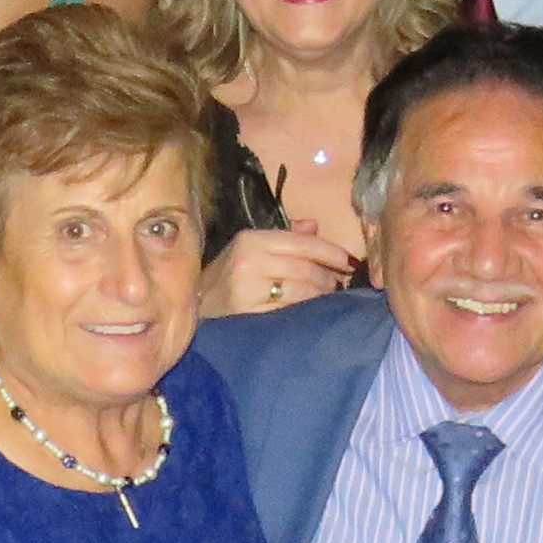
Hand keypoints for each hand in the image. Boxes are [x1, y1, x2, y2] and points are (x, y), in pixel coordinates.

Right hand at [210, 222, 357, 316]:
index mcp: (252, 240)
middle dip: (329, 277)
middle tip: (340, 283)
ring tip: (328, 298)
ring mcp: (249, 291)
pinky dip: (306, 312)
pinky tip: (312, 312)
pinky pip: (290, 313)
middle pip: (306, 269)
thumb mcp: (249, 248)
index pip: (303, 243)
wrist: (193, 306)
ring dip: (322, 296)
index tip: (350, 261)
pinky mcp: (250, 316)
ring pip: (302, 292)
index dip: (331, 252)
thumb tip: (315, 226)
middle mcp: (250, 262)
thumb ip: (284, 237)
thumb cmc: (227, 276)